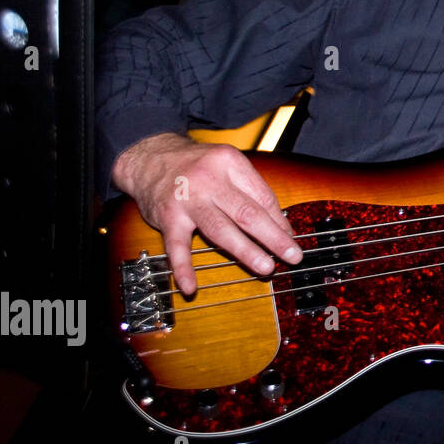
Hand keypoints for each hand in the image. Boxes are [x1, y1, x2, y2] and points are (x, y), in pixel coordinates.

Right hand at [111, 132, 302, 295]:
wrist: (150, 157)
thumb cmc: (198, 166)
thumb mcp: (228, 166)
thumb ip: (253, 192)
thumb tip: (281, 226)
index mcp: (230, 163)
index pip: (262, 197)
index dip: (280, 221)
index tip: (292, 239)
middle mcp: (210, 179)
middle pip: (247, 213)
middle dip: (273, 237)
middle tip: (292, 255)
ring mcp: (187, 199)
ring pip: (220, 229)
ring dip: (245, 251)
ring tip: (265, 267)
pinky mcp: (167, 217)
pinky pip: (175, 246)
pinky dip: (183, 268)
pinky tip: (191, 287)